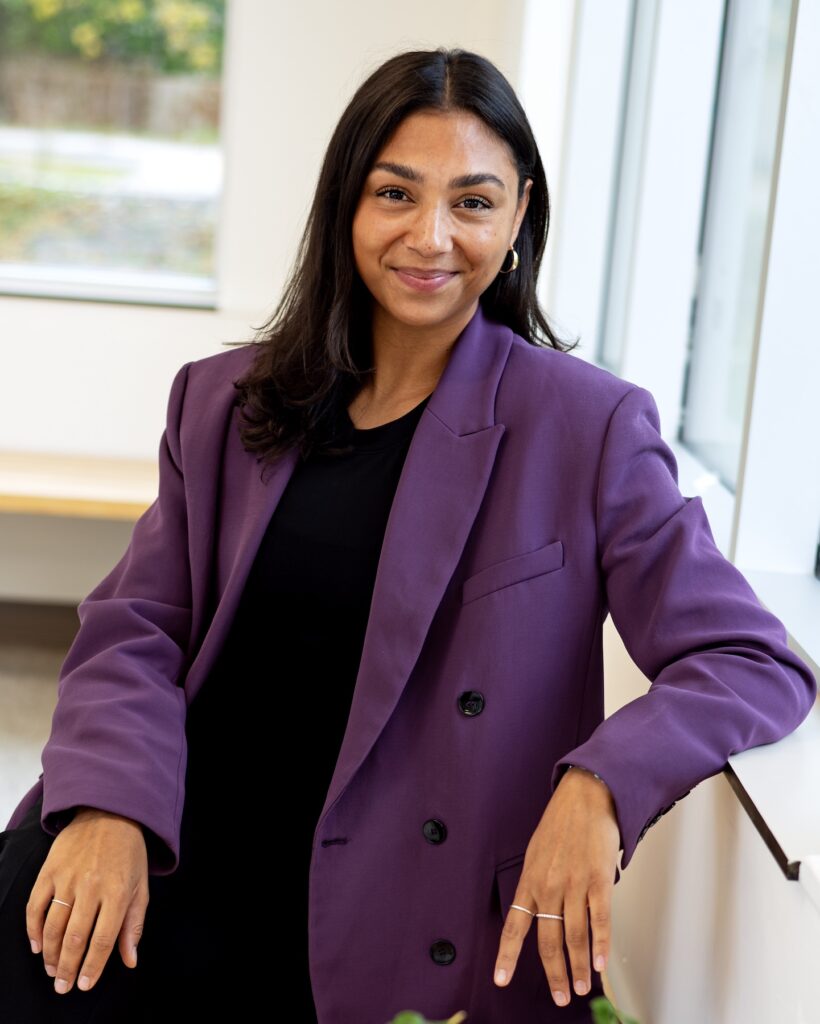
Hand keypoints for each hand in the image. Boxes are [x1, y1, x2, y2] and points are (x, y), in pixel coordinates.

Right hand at [26, 806, 149, 994]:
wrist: (109, 812)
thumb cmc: (129, 852)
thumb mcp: (141, 885)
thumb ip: (134, 924)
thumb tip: (129, 960)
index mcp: (118, 891)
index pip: (103, 939)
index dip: (93, 966)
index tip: (85, 984)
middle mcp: (92, 886)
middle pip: (75, 938)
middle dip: (68, 968)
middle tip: (63, 986)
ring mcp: (68, 878)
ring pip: (53, 926)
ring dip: (51, 954)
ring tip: (53, 971)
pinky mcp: (50, 870)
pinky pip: (35, 906)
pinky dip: (33, 930)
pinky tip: (37, 946)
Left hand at [493, 766, 620, 1006]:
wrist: (586, 796)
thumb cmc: (561, 823)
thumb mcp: (537, 852)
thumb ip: (538, 884)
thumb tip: (541, 912)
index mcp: (529, 880)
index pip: (514, 925)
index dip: (507, 955)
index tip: (501, 980)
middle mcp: (549, 886)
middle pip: (548, 940)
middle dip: (554, 973)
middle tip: (560, 997)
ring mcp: (574, 884)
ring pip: (575, 936)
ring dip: (580, 966)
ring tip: (582, 988)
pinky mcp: (598, 880)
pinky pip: (599, 920)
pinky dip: (601, 945)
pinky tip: (601, 964)